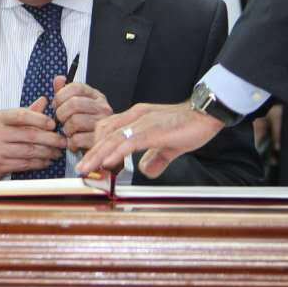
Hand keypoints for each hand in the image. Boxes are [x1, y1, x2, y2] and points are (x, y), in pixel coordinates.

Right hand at [0, 97, 67, 179]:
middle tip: (63, 141)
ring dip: (47, 153)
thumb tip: (44, 101)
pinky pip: (24, 164)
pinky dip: (38, 163)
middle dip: (50, 139)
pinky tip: (45, 161)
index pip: (20, 115)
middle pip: (29, 135)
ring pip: (29, 151)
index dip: (40, 119)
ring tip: (57, 152)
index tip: (53, 124)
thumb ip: (21, 113)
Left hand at [51, 76, 111, 151]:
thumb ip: (65, 92)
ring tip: (70, 133)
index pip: (75, 87)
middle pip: (74, 104)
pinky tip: (74, 143)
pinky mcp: (100, 140)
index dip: (61, 96)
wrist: (104, 149)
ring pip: (74, 121)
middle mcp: (102, 107)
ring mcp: (104, 124)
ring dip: (66, 130)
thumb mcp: (76, 106)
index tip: (57, 105)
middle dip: (61, 114)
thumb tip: (58, 79)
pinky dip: (71, 143)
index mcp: (96, 96)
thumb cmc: (86, 126)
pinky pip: (77, 139)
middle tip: (61, 121)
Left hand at [77, 101, 222, 177]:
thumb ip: (155, 157)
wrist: (207, 115)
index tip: (90, 160)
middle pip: (105, 134)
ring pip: (113, 139)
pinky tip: (108, 163)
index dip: (98, 144)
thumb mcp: (169, 145)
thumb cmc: (190, 126)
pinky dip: (116, 153)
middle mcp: (135, 117)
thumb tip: (144, 171)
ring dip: (97, 155)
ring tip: (86, 169)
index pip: (108, 129)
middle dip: (91, 152)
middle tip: (80, 168)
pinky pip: (129, 142)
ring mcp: (143, 123)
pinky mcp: (153, 131)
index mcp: (136, 117)